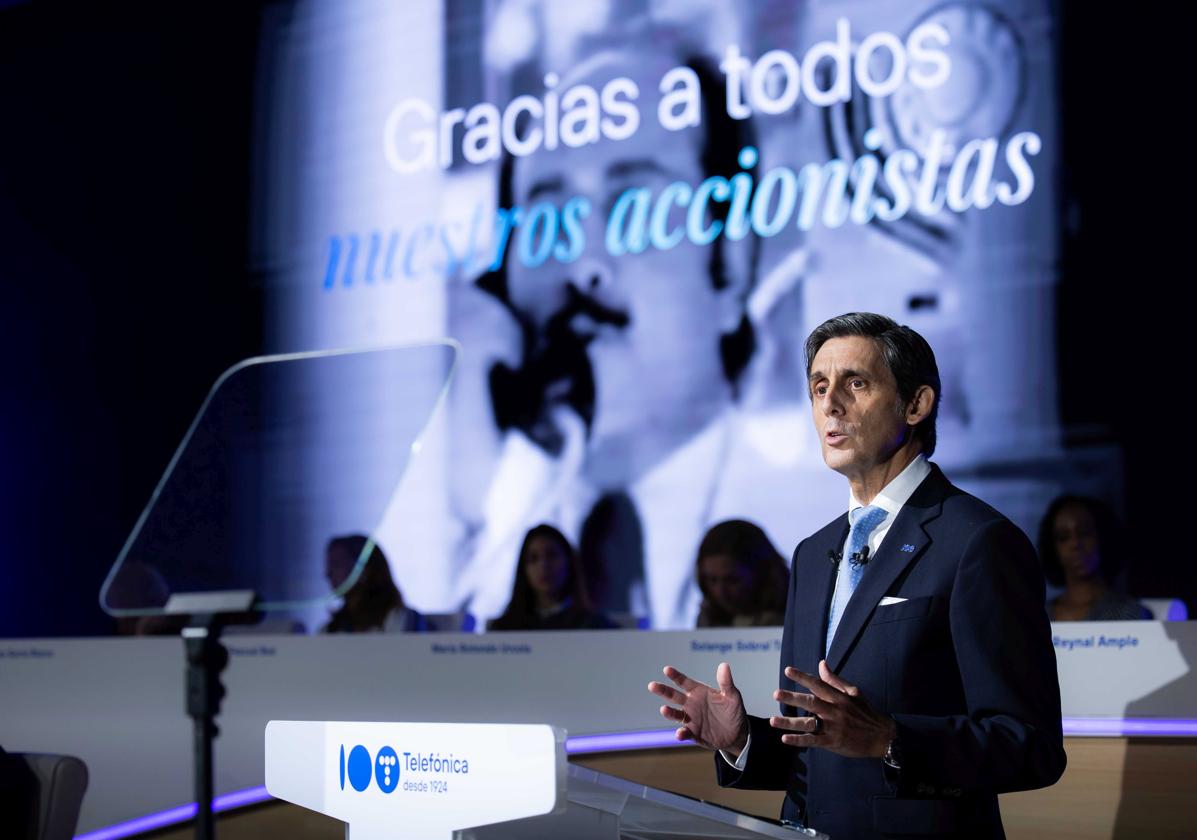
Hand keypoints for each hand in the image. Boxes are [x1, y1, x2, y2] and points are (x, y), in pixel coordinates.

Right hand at [648, 662, 748, 752]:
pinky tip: (680, 734)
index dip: (675, 676)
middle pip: (673, 695)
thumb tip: (724, 665)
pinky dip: (681, 734)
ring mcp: (690, 719)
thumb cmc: (733, 710)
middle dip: (663, 690)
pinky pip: (684, 733)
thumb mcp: (732, 696)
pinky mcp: (693, 733)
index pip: (684, 682)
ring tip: (664, 709)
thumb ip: (726, 682)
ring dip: (668, 712)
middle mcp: (691, 704)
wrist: (737, 734)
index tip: (667, 669)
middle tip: (652, 685)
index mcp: (698, 692)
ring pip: (675, 714)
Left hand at [770, 660, 896, 757]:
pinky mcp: (834, 742)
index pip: (818, 684)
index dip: (803, 677)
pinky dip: (799, 740)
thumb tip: (821, 664)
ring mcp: (834, 727)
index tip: (788, 670)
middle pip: (811, 703)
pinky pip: (814, 741)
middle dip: (793, 698)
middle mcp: (835, 711)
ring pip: (809, 723)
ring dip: (790, 722)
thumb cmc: (866, 712)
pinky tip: (785, 739)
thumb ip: (835, 679)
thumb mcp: (854, 692)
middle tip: (776, 693)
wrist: (882, 737)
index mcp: (839, 697)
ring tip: (772, 720)